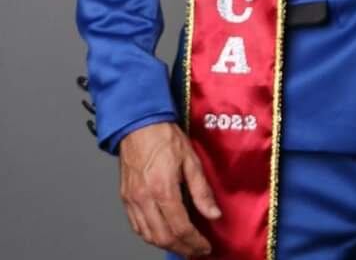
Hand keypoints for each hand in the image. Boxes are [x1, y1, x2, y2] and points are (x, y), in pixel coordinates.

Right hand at [118, 121, 220, 256]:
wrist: (139, 125)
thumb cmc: (165, 137)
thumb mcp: (191, 159)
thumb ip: (202, 190)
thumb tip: (213, 214)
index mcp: (163, 189)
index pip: (180, 227)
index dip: (194, 241)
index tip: (205, 246)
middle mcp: (144, 199)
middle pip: (163, 237)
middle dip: (182, 248)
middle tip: (196, 251)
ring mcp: (132, 201)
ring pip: (148, 236)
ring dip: (166, 245)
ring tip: (183, 247)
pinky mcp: (126, 199)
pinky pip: (137, 227)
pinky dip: (151, 236)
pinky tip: (163, 235)